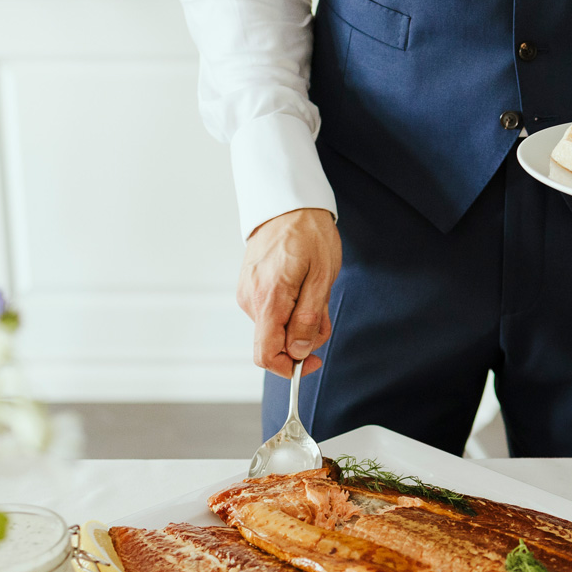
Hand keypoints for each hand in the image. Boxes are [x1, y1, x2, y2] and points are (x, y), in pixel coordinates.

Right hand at [237, 208, 341, 377]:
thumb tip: (298, 350)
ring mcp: (248, 293)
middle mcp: (251, 299)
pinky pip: (271, 312)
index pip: (266, 354)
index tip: (312, 361)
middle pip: (274, 343)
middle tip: (323, 313)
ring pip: (275, 328)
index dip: (289, 367)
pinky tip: (302, 290)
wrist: (288, 204)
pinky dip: (290, 310)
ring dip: (299, 322)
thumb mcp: (322, 276)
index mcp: (268, 298)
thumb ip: (308, 317)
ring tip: (315, 294)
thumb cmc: (308, 233)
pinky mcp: (250, 288)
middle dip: (303, 338)